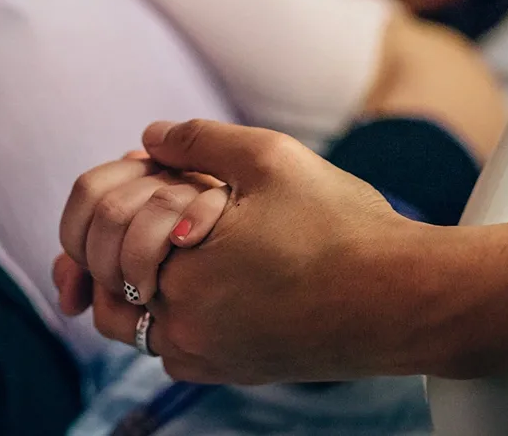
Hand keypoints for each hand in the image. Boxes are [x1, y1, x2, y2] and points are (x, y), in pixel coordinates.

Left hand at [63, 119, 422, 383]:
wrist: (405, 299)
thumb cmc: (344, 229)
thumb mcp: (270, 158)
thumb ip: (197, 140)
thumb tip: (149, 136)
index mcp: (181, 278)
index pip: (102, 227)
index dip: (125, 185)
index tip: (156, 168)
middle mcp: (182, 332)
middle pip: (104, 275)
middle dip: (123, 228)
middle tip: (166, 194)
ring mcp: (205, 359)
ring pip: (131, 314)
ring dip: (140, 267)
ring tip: (184, 228)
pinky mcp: (229, 371)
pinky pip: (169, 340)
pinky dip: (172, 300)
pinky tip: (209, 265)